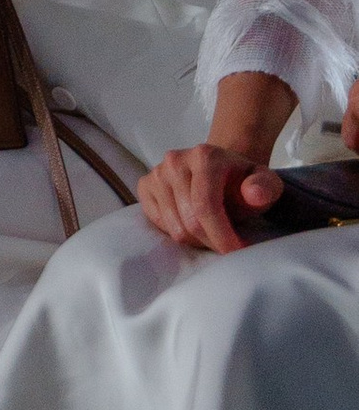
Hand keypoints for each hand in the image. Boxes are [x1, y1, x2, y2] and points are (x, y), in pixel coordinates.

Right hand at [136, 143, 279, 252]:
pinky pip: (159, 224)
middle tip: (227, 245)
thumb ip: (265, 188)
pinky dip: (178, 232)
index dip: (220, 235)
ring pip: (174, 228)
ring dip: (196, 241)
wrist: (220, 168)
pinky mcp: (145, 185)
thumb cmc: (242, 181)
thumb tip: (254, 194)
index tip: (236, 252)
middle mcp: (175, 160)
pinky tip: (192, 224)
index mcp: (205, 156)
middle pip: (189, 221)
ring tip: (212, 233)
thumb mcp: (265, 183)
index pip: (205, 206)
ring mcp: (156, 173)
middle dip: (211, 242)